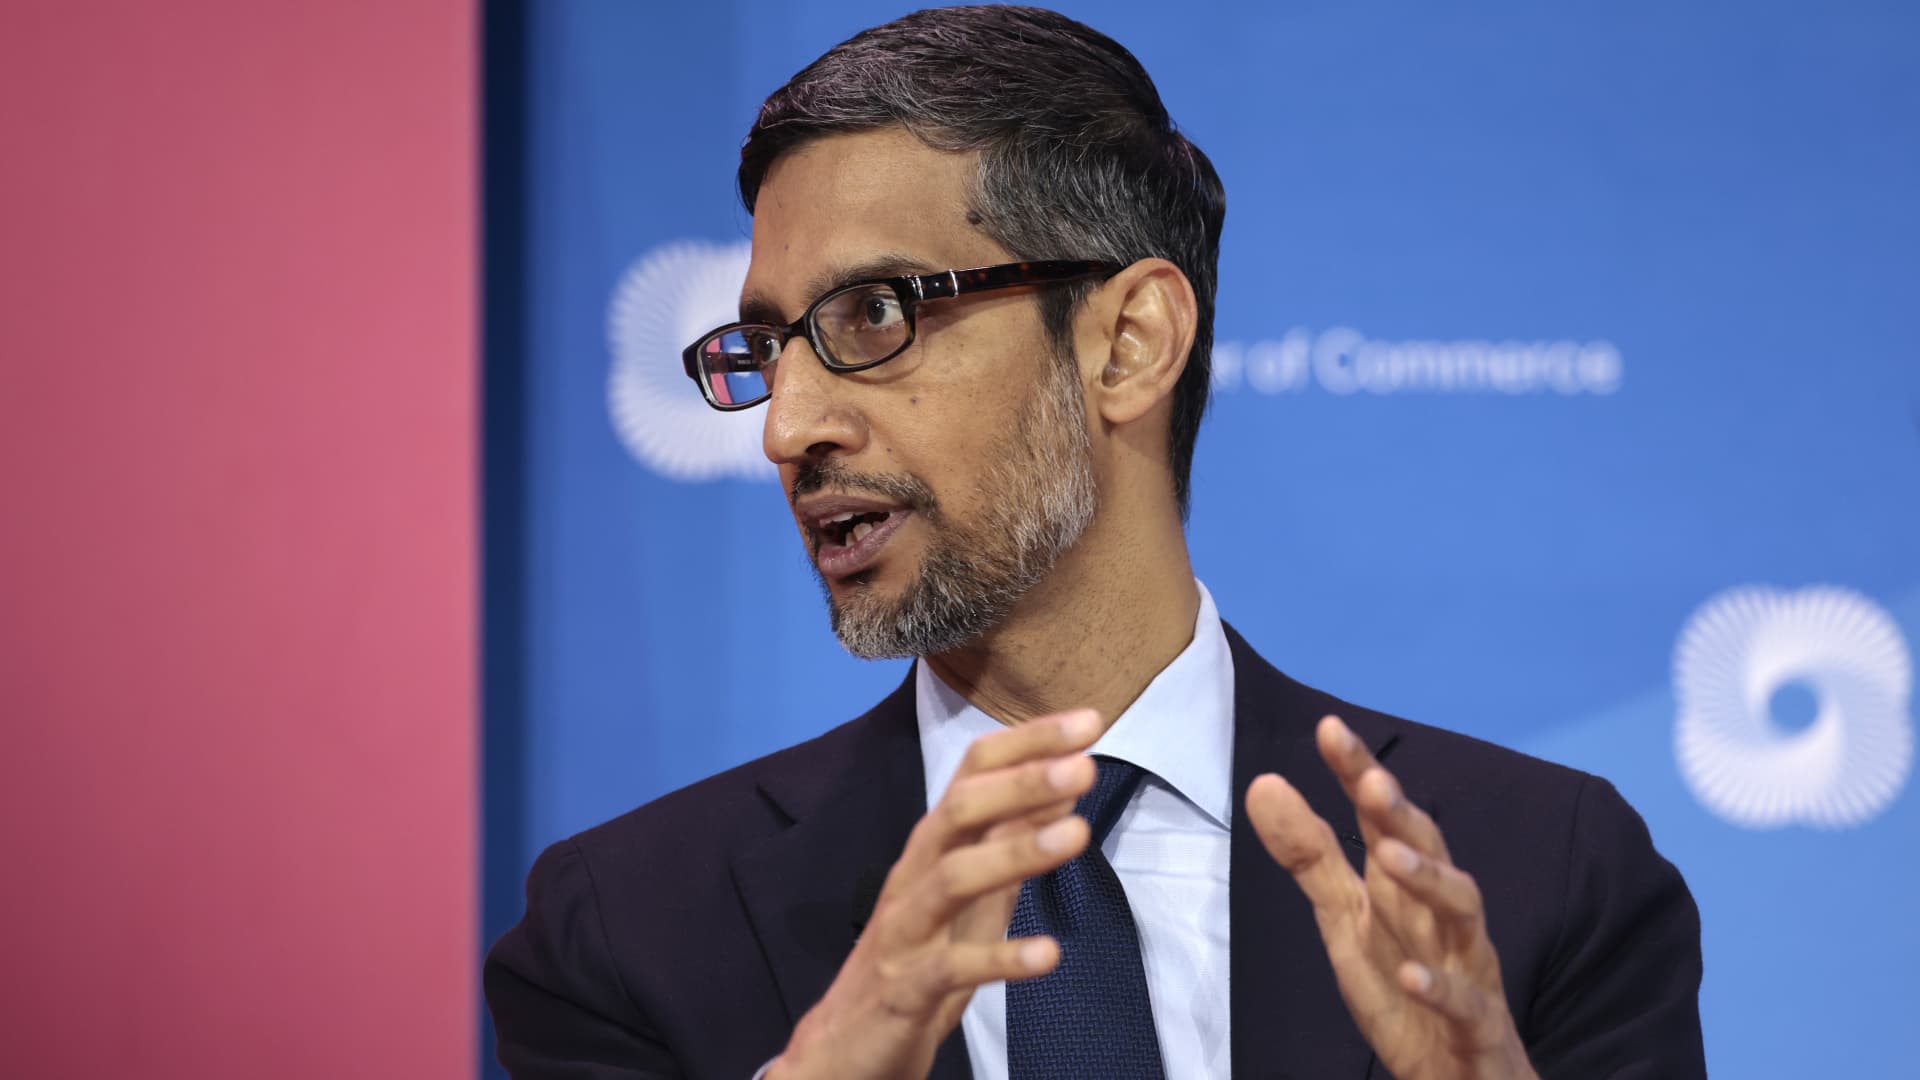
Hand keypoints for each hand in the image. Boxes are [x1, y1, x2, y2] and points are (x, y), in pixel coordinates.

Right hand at [768, 709, 1102, 1079]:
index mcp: (931, 848)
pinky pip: (950, 967)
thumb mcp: (972, 896)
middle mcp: (912, 875)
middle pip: (957, 810)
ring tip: (1076, 834)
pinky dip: (1001, 958)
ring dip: (1016, 852)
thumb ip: (1009, 841)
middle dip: (1021, 782)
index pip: (972, 774)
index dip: (1027, 743)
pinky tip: (1048, 954)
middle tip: (1084, 763)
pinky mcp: (905, 986)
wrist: (846, 1047)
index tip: (1087, 721)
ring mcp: (905, 930)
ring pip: (952, 877)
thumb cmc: (916, 960)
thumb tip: (1063, 784)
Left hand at [1246, 716, 1536, 1079]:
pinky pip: (1467, 1005)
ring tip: (1390, 855)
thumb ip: (1309, 857)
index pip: (1383, 820)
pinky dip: (1441, 988)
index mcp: (1405, 890)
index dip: (1360, 773)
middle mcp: (1443, 918)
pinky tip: (1410, 975)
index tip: (1329, 728)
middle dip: (1401, 816)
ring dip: (1430, 881)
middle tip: (1372, 779)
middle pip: (1429, 853)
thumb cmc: (1410, 992)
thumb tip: (1263, 783)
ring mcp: (1466, 969)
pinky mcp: (1478, 1027)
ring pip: (1463, 915)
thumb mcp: (1347, 922)